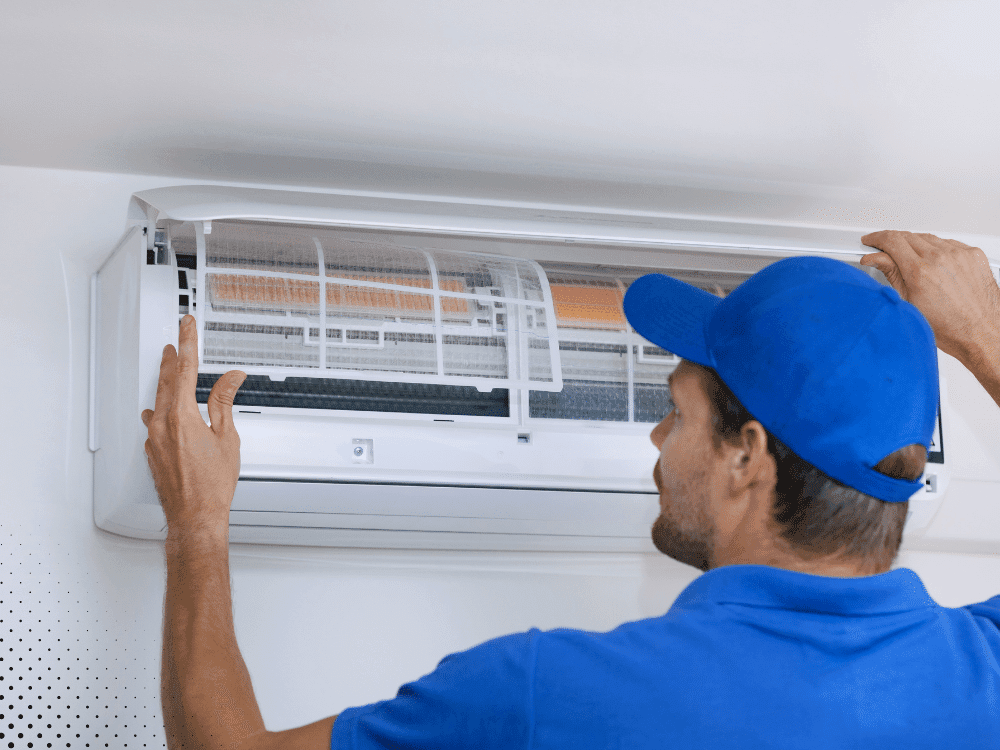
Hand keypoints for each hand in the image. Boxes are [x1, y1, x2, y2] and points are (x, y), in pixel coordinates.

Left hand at [140, 315, 246, 536]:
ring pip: (158, 400)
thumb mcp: (227, 438)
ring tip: (169, 369)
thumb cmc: (212, 485)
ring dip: (165, 382)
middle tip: (176, 341)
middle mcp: (162, 425)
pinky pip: (154, 421)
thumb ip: (225, 403)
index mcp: (182, 417)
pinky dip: (160, 409)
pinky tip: (161, 410)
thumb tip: (231, 378)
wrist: (195, 516)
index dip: (188, 344)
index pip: (185, 370)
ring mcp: (154, 439)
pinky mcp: (153, 451)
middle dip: (172, 358)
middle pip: (166, 381)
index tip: (186, 326)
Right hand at [859, 231, 999, 364]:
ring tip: (914, 263)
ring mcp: (960, 254)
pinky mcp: (974, 254)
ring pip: (928, 238)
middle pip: (908, 236)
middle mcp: (941, 258)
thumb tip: (876, 259)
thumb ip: (891, 273)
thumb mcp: (909, 302)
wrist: (980, 332)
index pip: (892, 240)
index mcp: (920, 272)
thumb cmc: (948, 326)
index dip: (877, 238)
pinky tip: (935, 264)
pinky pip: (949, 243)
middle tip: (887, 252)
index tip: (872, 240)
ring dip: (916, 245)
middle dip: (893, 242)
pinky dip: (937, 249)